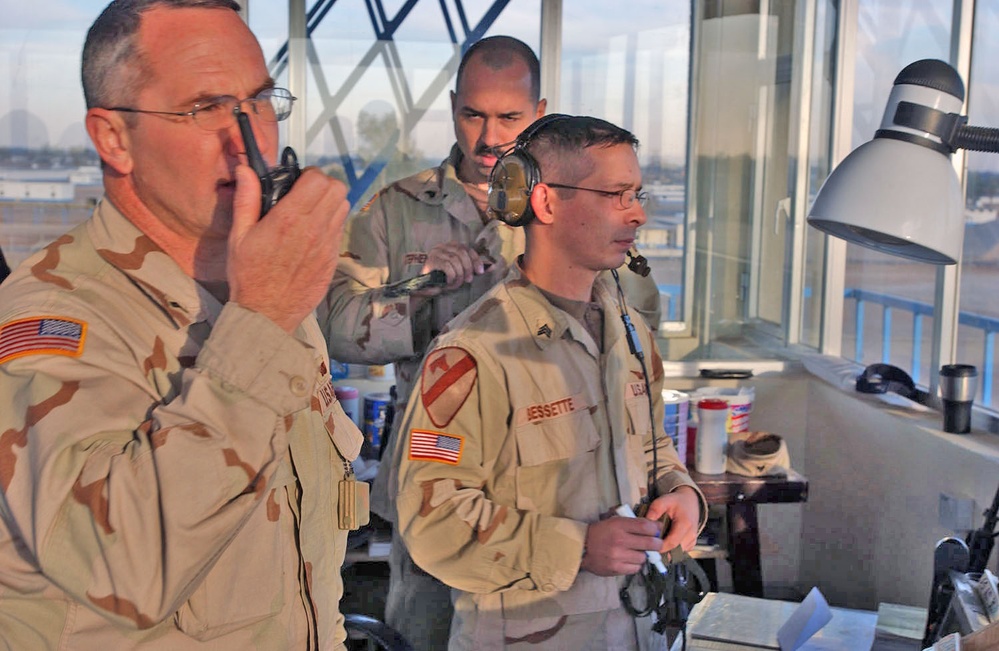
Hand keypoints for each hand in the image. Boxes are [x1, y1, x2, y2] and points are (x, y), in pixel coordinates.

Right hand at [227, 165, 349, 331]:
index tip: (296, 183)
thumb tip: (246, 169)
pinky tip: (313, 232)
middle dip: (323, 185)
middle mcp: (314, 228)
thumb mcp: (239, 235)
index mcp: (289, 218)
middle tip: (306, 194)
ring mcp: (326, 244)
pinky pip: (340, 229)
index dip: (309, 175)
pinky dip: (331, 222)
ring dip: (330, 202)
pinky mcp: (332, 259)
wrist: (267, 313)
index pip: (318, 180)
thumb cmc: (248, 274)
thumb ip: (246, 199)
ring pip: (343, 207)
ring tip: (311, 211)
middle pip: (337, 189)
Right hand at [414, 241, 486, 295]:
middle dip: (468, 268)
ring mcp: (436, 252)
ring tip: (456, 283)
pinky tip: (449, 282)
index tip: (480, 271)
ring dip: (459, 274)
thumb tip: (493, 266)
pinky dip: (451, 276)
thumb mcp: (462, 273)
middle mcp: (443, 246)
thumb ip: (474, 269)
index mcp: (451, 246)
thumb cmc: (444, 279)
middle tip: (468, 280)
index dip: (476, 260)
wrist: (425, 289)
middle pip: (462, 253)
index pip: (467, 249)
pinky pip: (447, 266)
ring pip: (455, 260)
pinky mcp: (430, 260)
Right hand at [580, 514, 662, 576]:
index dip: (656, 528)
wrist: (580, 548)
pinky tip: (629, 560)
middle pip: (650, 543)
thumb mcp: (613, 521)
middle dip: (657, 543)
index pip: (645, 526)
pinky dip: (635, 564)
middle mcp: (620, 540)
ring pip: (643, 557)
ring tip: (636, 552)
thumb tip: (653, 527)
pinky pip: (635, 568)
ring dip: (642, 555)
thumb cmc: (599, 532)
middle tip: (656, 543)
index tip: (658, 529)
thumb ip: (631, 523)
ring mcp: (618, 556)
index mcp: (618, 525)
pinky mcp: (616, 569)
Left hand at [643, 486, 701, 555]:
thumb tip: (647, 522)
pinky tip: (666, 540)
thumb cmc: (677, 501)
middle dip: (662, 550)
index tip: (649, 546)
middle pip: (674, 550)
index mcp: (685, 524)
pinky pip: (680, 551)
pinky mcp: (691, 543)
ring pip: (677, 553)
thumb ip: (655, 509)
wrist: (690, 500)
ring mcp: (692, 540)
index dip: (659, 547)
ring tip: (658, 541)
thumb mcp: (664, 500)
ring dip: (667, 549)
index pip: (672, 543)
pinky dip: (672, 549)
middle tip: (650, 545)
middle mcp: (691, 534)